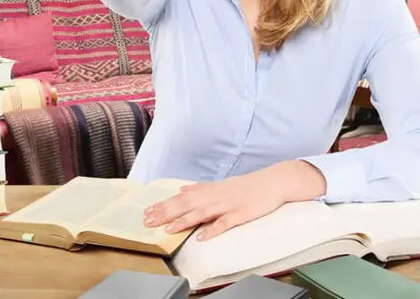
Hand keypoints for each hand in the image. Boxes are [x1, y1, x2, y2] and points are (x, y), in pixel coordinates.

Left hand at [142, 160, 326, 240]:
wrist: (273, 182)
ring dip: (184, 221)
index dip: (164, 205)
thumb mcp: (220, 185)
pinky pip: (225, 224)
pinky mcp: (240, 214)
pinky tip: (202, 238)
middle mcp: (215, 196)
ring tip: (168, 229)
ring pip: (202, 213)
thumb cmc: (246, 186)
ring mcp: (228, 205)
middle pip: (186, 205)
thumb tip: (181, 189)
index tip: (147, 212)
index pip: (181, 198)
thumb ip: (200, 189)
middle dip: (166, 213)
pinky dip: (213, 230)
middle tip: (147, 221)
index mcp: (209, 191)